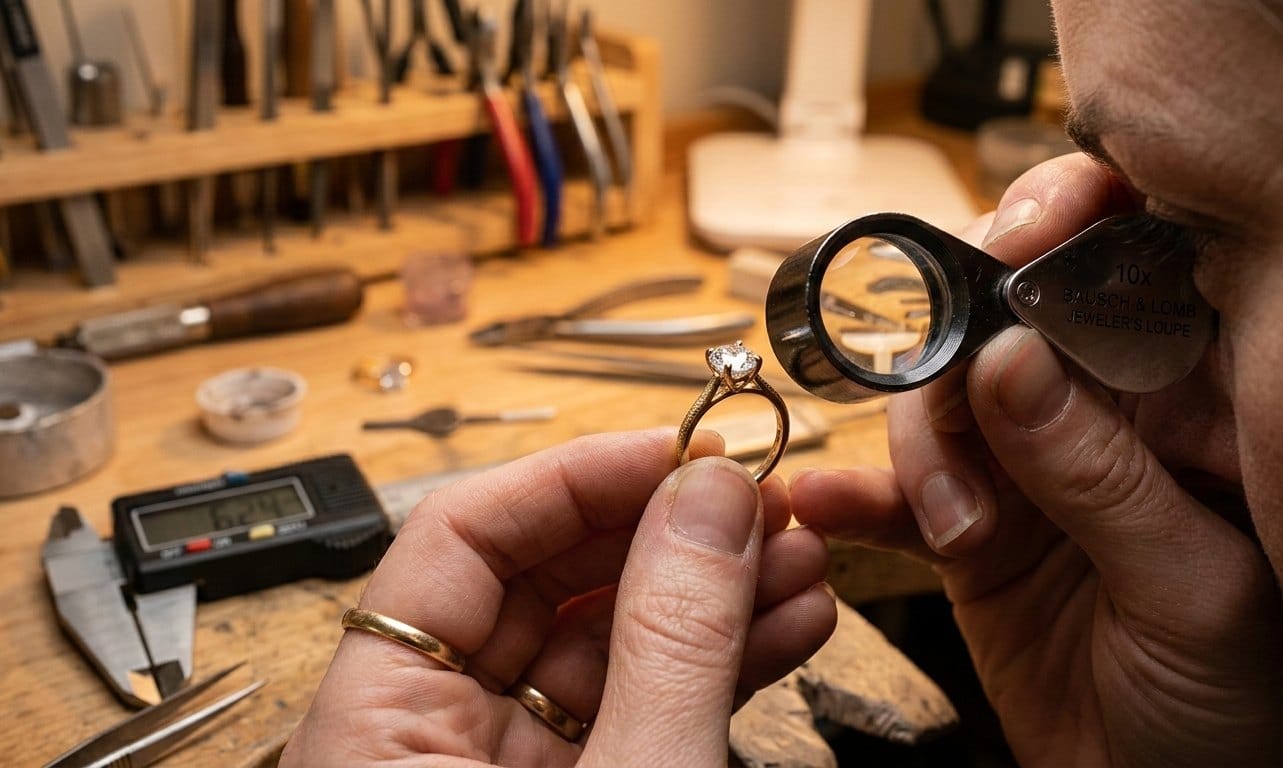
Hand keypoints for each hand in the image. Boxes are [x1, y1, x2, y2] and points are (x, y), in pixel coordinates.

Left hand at [282, 429, 835, 766]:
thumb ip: (667, 647)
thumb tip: (707, 502)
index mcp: (378, 729)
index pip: (458, 538)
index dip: (576, 476)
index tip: (682, 450)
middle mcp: (437, 739)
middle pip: (546, 579)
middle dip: (669, 532)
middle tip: (760, 498)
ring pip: (614, 643)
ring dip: (718, 593)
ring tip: (801, 555)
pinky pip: (651, 703)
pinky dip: (722, 662)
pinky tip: (788, 619)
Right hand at [791, 154, 1282, 766]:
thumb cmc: (1237, 709)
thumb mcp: (1194, 590)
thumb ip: (1101, 475)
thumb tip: (1008, 357)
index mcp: (1190, 403)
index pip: (1127, 267)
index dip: (1065, 225)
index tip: (1011, 244)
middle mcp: (1101, 415)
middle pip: (1002, 314)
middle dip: (958, 345)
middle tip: (948, 400)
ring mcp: (1025, 467)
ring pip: (938, 395)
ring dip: (919, 449)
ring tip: (957, 527)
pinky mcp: (967, 526)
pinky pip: (896, 492)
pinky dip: (854, 496)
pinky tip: (827, 509)